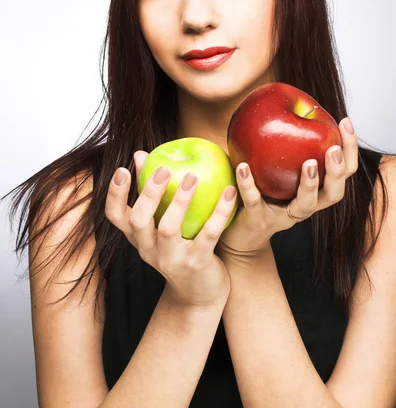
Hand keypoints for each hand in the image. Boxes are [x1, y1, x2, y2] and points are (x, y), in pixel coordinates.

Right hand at [105, 151, 237, 307]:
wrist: (199, 293)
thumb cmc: (180, 248)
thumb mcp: (162, 223)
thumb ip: (152, 190)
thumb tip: (140, 154)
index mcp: (138, 236)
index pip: (115, 216)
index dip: (115, 193)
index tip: (123, 169)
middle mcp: (148, 249)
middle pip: (139, 221)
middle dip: (148, 193)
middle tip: (163, 169)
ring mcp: (171, 259)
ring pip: (168, 229)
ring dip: (180, 201)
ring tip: (193, 177)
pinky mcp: (196, 264)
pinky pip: (208, 235)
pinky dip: (218, 213)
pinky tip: (228, 193)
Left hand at [216, 117, 357, 258]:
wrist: (238, 231)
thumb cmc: (260, 191)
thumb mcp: (275, 166)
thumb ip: (282, 141)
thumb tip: (278, 98)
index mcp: (314, 190)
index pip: (342, 171)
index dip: (349, 149)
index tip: (345, 122)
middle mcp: (305, 205)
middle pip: (334, 192)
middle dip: (338, 171)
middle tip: (333, 150)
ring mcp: (283, 215)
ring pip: (305, 205)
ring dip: (310, 185)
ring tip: (308, 164)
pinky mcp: (258, 220)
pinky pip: (255, 202)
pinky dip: (249, 184)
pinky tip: (243, 167)